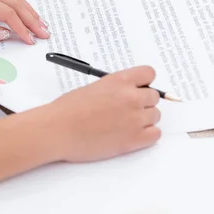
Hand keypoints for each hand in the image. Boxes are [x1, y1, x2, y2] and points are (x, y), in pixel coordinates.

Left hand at [0, 0, 49, 44]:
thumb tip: (6, 33)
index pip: (7, 13)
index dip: (22, 28)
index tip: (31, 40)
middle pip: (15, 2)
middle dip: (31, 18)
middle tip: (44, 32)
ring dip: (28, 10)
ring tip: (40, 23)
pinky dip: (17, 4)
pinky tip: (25, 13)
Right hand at [40, 66, 161, 162]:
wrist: (58, 130)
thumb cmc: (68, 110)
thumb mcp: (94, 88)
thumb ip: (115, 89)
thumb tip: (127, 94)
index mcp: (119, 81)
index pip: (149, 74)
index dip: (144, 82)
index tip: (137, 88)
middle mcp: (131, 97)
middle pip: (154, 97)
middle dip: (142, 103)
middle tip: (126, 110)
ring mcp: (135, 119)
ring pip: (156, 116)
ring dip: (144, 120)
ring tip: (124, 125)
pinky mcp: (134, 139)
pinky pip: (156, 134)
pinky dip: (146, 135)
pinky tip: (129, 135)